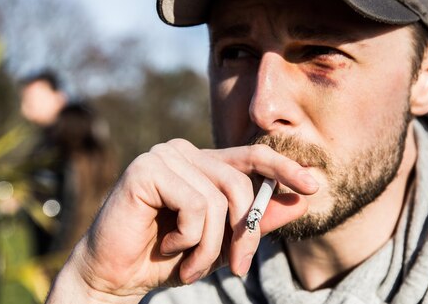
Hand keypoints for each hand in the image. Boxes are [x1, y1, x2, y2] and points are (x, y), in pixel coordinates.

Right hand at [46, 139, 318, 303]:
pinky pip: (194, 205)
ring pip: (218, 199)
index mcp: (202, 162)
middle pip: (241, 184)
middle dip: (246, 232)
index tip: (313, 185)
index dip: (284, 168)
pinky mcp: (146, 170)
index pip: (252, 156)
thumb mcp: (221, 242)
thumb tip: (300, 201)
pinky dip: (189, 238)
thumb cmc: (167, 258)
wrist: (113, 277)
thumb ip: (256, 221)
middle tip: (241, 268)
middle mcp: (184, 151)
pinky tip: (167, 247)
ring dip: (211, 246)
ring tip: (192, 267)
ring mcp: (164, 156)